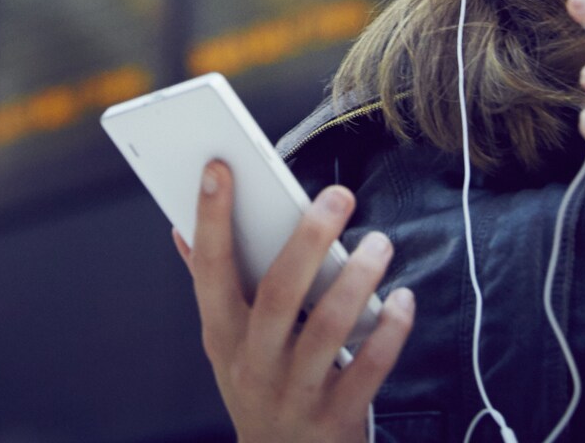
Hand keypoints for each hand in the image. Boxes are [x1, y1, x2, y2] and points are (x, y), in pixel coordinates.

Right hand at [172, 159, 415, 442]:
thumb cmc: (259, 390)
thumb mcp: (225, 347)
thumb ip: (211, 288)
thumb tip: (180, 229)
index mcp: (221, 337)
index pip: (209, 270)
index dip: (210, 218)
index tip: (218, 168)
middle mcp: (252, 364)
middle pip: (276, 293)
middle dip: (306, 239)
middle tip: (339, 195)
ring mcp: (294, 393)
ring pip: (326, 328)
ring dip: (358, 279)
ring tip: (380, 242)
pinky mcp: (336, 418)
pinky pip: (369, 368)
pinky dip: (390, 331)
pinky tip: (404, 300)